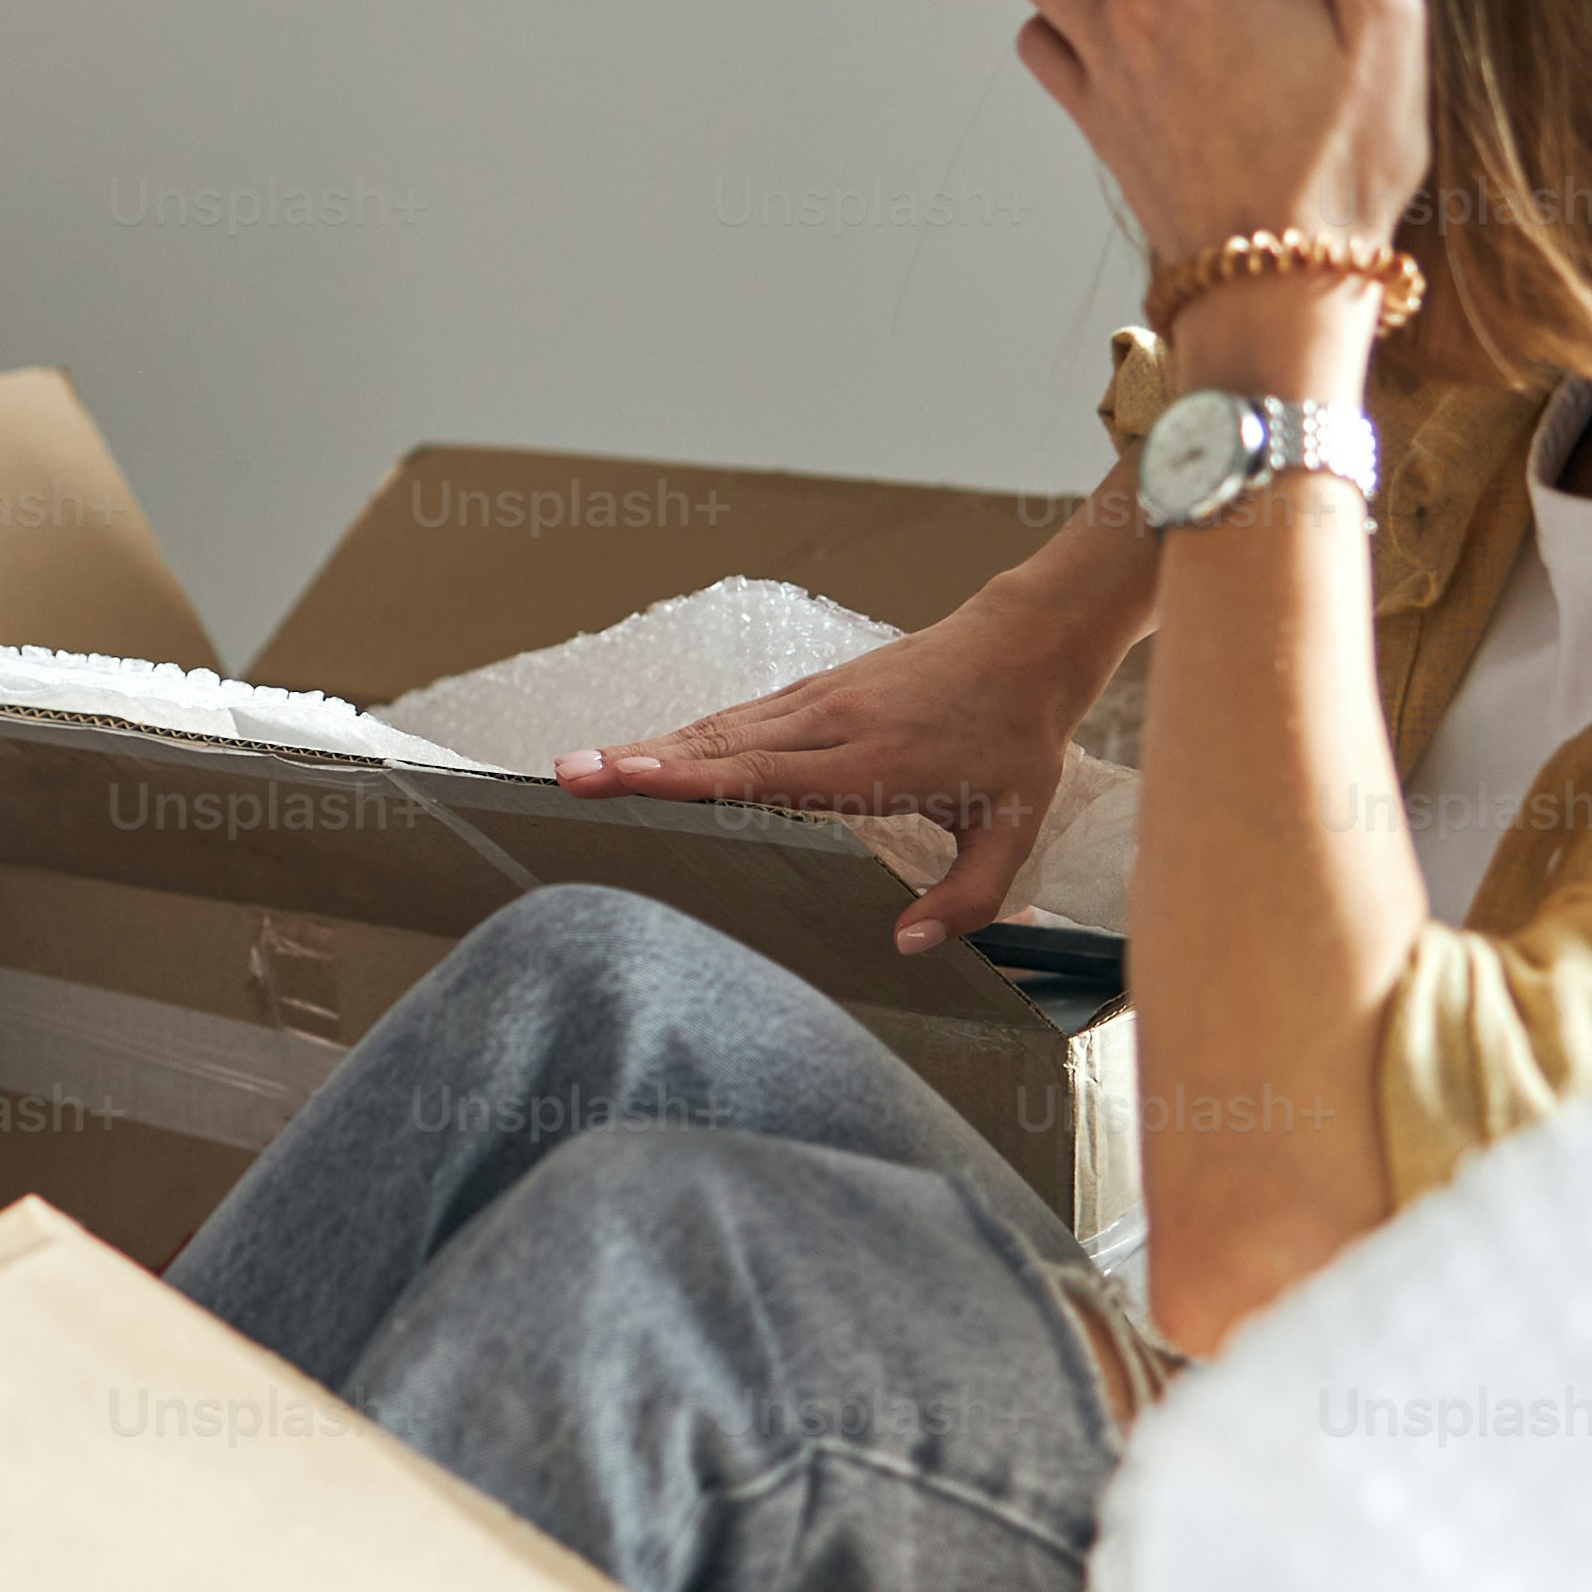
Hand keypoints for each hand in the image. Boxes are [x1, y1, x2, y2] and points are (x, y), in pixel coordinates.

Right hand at [559, 570, 1130, 950]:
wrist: (1024, 646)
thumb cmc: (1016, 739)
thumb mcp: (1012, 827)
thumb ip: (967, 897)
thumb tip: (908, 945)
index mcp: (874, 762)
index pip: (766, 774)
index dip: (693, 777)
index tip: (628, 776)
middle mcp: (832, 725)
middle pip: (718, 746)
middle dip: (638, 761)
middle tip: (567, 776)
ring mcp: (816, 702)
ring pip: (718, 728)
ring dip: (647, 746)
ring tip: (582, 766)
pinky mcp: (812, 692)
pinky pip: (737, 719)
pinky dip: (685, 738)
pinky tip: (645, 754)